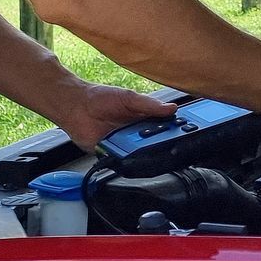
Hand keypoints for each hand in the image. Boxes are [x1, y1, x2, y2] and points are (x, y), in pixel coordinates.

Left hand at [51, 80, 174, 151]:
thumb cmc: (99, 98)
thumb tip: (171, 108)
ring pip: (141, 155)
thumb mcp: (128, 97)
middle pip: (155, 144)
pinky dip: (127, 161)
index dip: (174, 129)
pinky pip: (123, 163)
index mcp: (142, 118)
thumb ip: (149, 104)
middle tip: (168, 139)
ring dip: (144, 152)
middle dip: (162, 143)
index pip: (163, 127)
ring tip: (144, 143)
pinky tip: (129, 155)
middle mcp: (135, 134)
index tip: (185, 129)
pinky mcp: (112, 155)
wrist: (75, 106)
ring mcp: (124, 145)